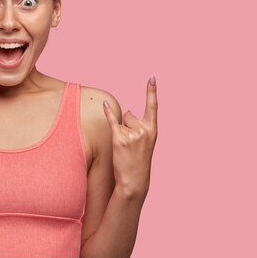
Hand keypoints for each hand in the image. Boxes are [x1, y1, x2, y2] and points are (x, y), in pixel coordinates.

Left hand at [103, 76, 157, 197]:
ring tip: (125, 147)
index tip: (152, 77)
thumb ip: (138, 126)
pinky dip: (107, 113)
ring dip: (120, 130)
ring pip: (121, 120)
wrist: (134, 180)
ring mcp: (132, 134)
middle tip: (131, 144)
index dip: (152, 91)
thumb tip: (127, 112)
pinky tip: (104, 104)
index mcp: (153, 130)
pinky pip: (111, 121)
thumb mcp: (145, 142)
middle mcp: (144, 130)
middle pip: (130, 114)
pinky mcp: (119, 138)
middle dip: (127, 125)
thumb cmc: (138, 160)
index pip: (152, 106)